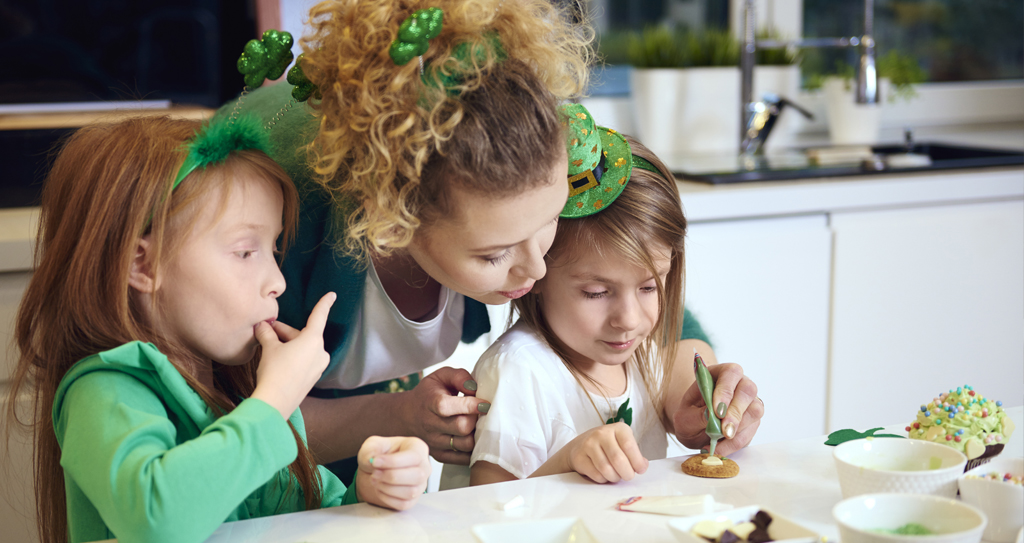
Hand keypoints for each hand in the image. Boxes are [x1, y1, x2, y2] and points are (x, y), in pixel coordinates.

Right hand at [252, 292, 335, 419]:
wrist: (274, 402)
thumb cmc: (274, 371)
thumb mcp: (269, 348)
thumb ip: (267, 333)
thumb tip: (262, 326)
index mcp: (313, 340)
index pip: (319, 316)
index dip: (324, 304)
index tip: (332, 294)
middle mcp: (320, 352)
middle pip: (303, 334)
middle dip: (284, 332)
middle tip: (265, 330)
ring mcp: (318, 367)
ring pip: (302, 348)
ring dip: (287, 344)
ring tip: (267, 346)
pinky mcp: (312, 378)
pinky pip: (303, 360)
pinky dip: (291, 356)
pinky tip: (275, 360)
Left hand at [355, 436, 430, 510]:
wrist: (378, 469)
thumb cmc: (380, 454)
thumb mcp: (372, 444)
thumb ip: (370, 450)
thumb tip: (372, 461)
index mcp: (417, 448)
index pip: (413, 457)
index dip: (393, 461)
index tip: (374, 462)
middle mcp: (424, 467)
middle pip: (417, 476)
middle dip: (391, 476)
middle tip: (375, 473)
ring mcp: (420, 485)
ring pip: (411, 492)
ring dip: (388, 488)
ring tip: (375, 480)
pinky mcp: (413, 499)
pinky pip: (404, 504)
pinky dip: (388, 498)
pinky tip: (379, 489)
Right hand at [392, 367, 489, 464]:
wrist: (407, 417)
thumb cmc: (428, 394)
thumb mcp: (440, 377)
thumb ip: (459, 376)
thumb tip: (474, 387)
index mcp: (430, 403)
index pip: (448, 407)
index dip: (470, 405)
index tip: (485, 403)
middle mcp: (431, 425)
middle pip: (461, 427)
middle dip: (476, 419)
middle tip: (481, 414)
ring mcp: (435, 443)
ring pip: (466, 445)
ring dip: (477, 434)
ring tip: (477, 425)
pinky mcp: (440, 456)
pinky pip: (464, 458)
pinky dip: (473, 449)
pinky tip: (473, 437)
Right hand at [563, 422, 648, 482]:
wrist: (580, 445)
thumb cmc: (608, 446)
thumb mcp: (623, 443)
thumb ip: (634, 453)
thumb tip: (643, 466)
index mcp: (618, 428)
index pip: (629, 446)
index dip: (637, 461)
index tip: (640, 470)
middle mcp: (602, 433)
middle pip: (618, 459)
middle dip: (627, 473)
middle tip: (628, 476)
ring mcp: (588, 444)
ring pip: (607, 469)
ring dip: (615, 478)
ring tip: (616, 476)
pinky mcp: (579, 457)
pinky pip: (596, 475)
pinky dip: (604, 479)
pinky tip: (604, 475)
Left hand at [672, 363, 762, 455]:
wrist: (694, 430)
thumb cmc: (689, 417)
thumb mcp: (684, 417)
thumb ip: (696, 416)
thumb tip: (710, 415)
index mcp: (720, 374)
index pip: (730, 372)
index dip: (726, 390)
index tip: (717, 411)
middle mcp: (739, 384)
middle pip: (748, 390)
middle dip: (736, 412)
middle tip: (724, 430)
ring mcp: (749, 402)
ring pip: (755, 411)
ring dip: (738, 429)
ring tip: (717, 440)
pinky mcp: (752, 421)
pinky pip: (750, 431)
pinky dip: (735, 443)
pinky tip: (719, 448)